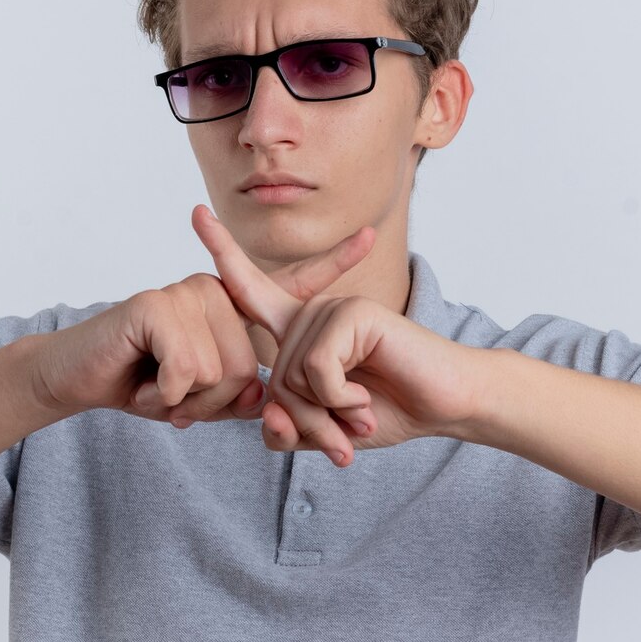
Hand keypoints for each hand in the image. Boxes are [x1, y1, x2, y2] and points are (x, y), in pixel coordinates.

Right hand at [29, 225, 378, 429]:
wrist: (78, 378)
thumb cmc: (143, 382)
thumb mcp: (202, 395)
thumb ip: (242, 395)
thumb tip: (264, 398)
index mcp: (231, 306)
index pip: (288, 287)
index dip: (333, 263)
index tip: (372, 231)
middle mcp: (213, 290)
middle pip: (250, 370)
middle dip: (210, 405)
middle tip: (172, 396)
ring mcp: (186, 292)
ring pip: (223, 374)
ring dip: (185, 401)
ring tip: (156, 385)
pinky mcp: (157, 306)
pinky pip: (189, 372)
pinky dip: (165, 394)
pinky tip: (144, 382)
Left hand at [192, 204, 482, 467]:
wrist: (444, 405)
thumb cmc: (388, 410)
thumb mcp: (325, 430)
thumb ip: (288, 430)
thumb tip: (268, 418)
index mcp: (299, 328)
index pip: (249, 291)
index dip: (222, 253)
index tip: (196, 211)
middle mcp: (311, 311)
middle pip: (273, 382)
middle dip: (309, 421)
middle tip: (348, 428)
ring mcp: (332, 307)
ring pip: (292, 377)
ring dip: (328, 412)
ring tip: (360, 410)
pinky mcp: (353, 312)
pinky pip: (318, 368)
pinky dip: (340, 398)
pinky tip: (364, 399)